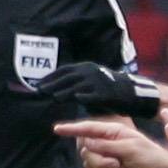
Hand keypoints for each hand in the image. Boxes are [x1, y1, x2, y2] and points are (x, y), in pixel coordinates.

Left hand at [35, 62, 161, 119]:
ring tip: (54, 97)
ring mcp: (98, 82)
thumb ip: (73, 84)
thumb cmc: (105, 89)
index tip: (38, 84)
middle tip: (40, 91)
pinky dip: (84, 96)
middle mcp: (90, 72)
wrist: (129, 92)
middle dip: (52, 84)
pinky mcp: (105, 93)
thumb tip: (53, 90)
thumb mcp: (88, 81)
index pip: (63, 71)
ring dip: (64, 92)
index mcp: (85, 68)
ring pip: (77, 87)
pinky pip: (92, 95)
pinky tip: (76, 99)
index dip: (50, 77)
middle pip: (67, 78)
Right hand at [56, 118, 167, 167]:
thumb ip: (107, 146)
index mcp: (113, 131)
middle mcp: (107, 142)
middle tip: (116, 165)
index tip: (56, 129)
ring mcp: (107, 156)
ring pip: (90, 164)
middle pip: (86, 151)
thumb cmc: (151, 156)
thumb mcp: (130, 149)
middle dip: (99, 161)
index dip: (72, 129)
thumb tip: (87, 144)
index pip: (88, 128)